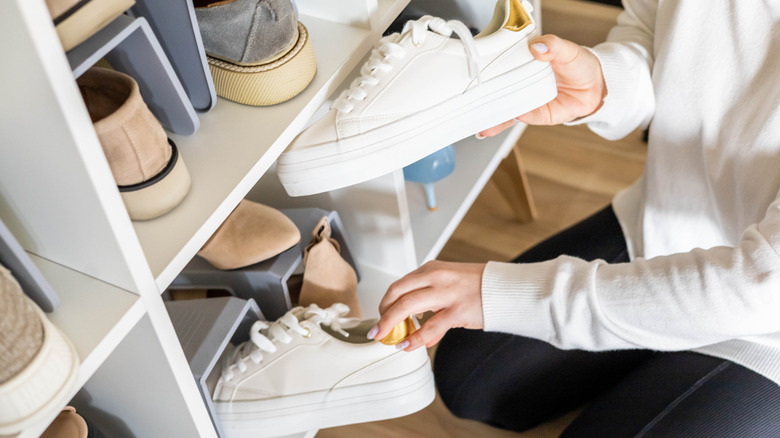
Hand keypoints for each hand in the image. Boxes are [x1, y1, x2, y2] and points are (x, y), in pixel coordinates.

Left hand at [371, 261, 485, 350]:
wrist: (506, 289)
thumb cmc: (479, 288)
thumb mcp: (451, 290)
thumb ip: (434, 310)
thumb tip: (422, 335)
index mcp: (432, 269)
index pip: (399, 285)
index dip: (386, 302)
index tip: (382, 316)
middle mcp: (436, 277)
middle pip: (397, 293)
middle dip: (382, 313)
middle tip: (377, 329)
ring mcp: (446, 293)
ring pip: (407, 306)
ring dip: (390, 324)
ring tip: (385, 338)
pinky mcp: (458, 310)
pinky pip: (430, 326)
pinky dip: (415, 338)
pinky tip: (408, 345)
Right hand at [478, 34, 606, 137]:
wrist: (596, 86)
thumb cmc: (579, 64)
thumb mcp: (568, 50)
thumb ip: (553, 46)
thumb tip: (538, 47)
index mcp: (523, 61)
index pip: (500, 65)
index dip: (486, 69)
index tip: (475, 74)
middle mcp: (520, 81)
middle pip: (496, 90)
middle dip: (481, 98)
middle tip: (468, 102)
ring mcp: (525, 99)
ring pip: (503, 108)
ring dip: (490, 117)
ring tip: (480, 124)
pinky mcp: (534, 114)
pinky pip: (520, 118)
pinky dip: (507, 121)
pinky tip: (496, 125)